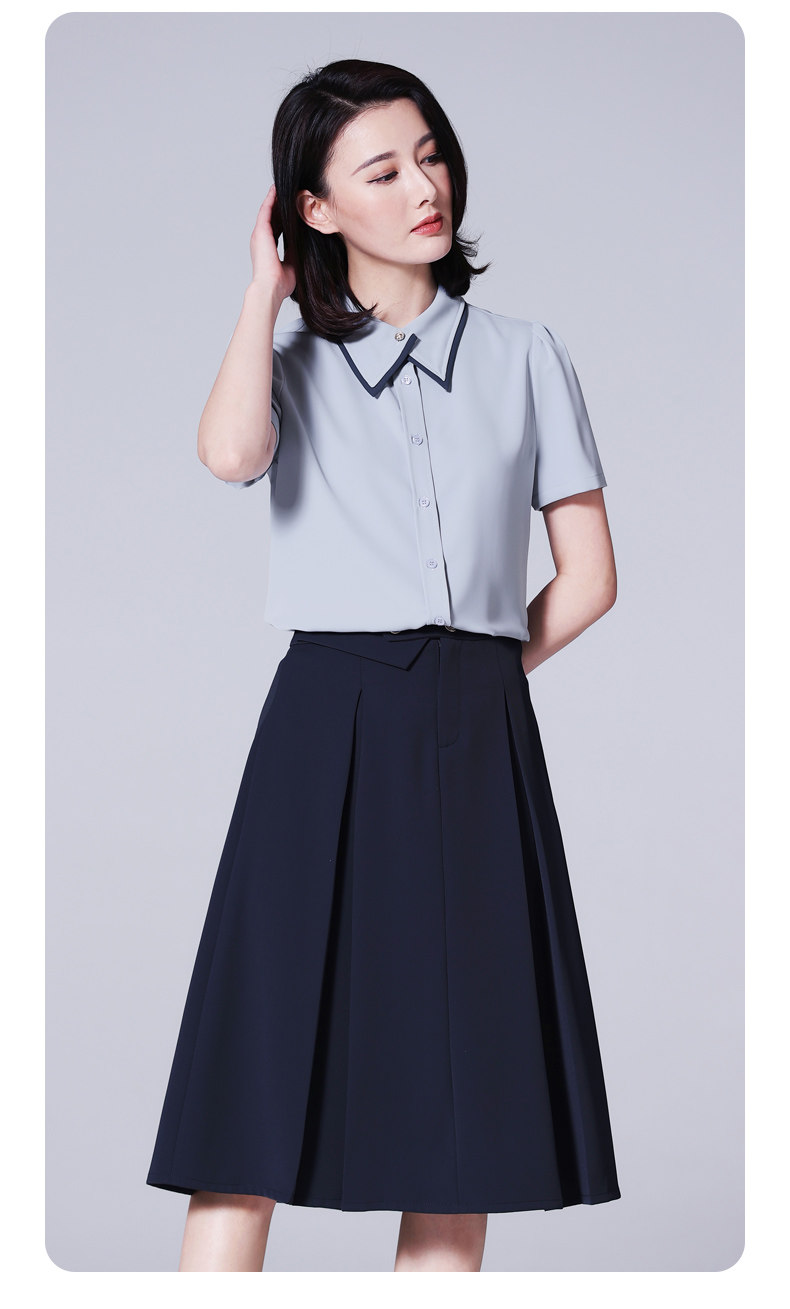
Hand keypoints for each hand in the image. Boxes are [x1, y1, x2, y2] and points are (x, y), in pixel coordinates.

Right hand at [249, 184, 295, 301]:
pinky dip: (270, 200)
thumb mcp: (293, 262)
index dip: (284, 218)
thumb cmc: (281, 283)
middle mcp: (262, 239)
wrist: (271, 288)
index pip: (278, 228)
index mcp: (269, 248)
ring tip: (281, 186)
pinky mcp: (260, 231)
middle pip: (272, 217)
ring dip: (274, 199)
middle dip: (280, 205)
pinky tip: (275, 189)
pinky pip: (265, 210)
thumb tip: (306, 241)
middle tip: (288, 192)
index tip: (292, 209)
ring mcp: (260, 234)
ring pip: (268, 211)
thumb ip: (296, 250)